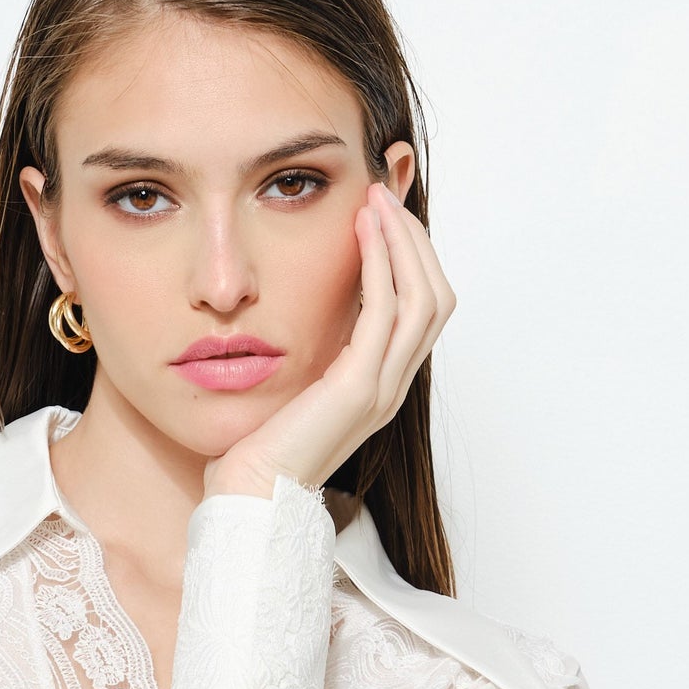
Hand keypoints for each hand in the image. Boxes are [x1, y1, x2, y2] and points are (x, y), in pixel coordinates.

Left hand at [202, 181, 456, 501]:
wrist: (251, 494)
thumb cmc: (261, 446)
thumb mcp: (298, 383)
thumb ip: (319, 348)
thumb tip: (316, 304)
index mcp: (383, 385)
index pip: (424, 310)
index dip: (413, 257)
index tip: (384, 215)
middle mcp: (392, 386)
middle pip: (436, 298)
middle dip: (415, 240)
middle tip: (385, 194)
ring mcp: (381, 389)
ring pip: (423, 299)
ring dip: (403, 241)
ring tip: (377, 200)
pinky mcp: (358, 389)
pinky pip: (385, 313)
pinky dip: (380, 264)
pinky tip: (361, 232)